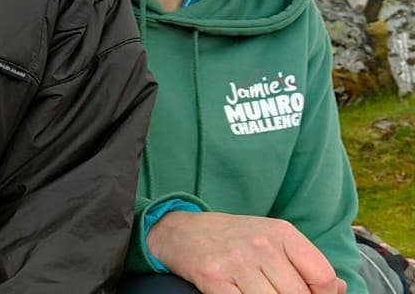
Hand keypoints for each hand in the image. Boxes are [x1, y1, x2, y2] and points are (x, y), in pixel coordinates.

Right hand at [148, 211, 345, 293]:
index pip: (323, 276)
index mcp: (281, 232)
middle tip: (275, 292)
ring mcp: (237, 262)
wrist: (179, 231)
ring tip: (257, 292)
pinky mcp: (214, 279)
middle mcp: (261, 244)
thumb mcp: (271, 238)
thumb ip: (305, 262)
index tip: (307, 293)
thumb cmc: (232, 239)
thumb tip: (339, 288)